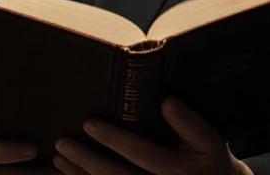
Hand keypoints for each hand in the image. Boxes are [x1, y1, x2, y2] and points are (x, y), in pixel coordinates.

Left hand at [53, 97, 251, 174]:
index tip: (89, 123)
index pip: (139, 153)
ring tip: (59, 158)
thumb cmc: (210, 161)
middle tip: (62, 143)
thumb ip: (189, 123)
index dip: (113, 139)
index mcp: (176, 170)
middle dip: (86, 160)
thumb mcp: (208, 141)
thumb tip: (165, 102)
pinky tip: (70, 174)